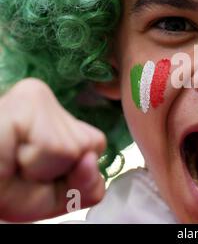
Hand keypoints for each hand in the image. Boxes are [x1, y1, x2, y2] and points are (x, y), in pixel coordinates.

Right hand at [0, 79, 105, 221]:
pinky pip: (58, 147)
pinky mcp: (30, 96)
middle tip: (18, 168)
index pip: (94, 148)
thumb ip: (82, 185)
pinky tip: (8, 152)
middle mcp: (48, 99)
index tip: (32, 173)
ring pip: (77, 148)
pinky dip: (36, 165)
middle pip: (91, 146)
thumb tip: (91, 160)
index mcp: (50, 118)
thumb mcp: (46, 197)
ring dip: (45, 171)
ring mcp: (40, 94)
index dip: (70, 173)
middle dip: (58, 172)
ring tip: (10, 161)